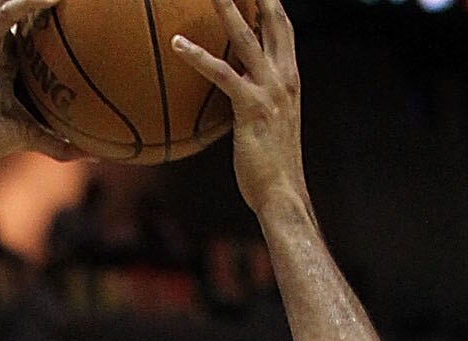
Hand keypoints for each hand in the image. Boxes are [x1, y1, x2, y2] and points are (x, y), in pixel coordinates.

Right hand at [0, 0, 74, 167]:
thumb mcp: (27, 136)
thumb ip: (57, 142)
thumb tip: (92, 156)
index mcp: (6, 57)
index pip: (30, 25)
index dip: (50, 13)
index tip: (78, 11)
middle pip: (22, 4)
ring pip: (15, 0)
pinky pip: (8, 12)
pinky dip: (30, 3)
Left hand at [172, 0, 307, 212]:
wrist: (283, 195)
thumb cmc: (273, 168)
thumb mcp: (271, 125)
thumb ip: (259, 99)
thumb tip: (240, 88)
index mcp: (290, 79)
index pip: (283, 28)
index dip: (272, 3)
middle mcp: (284, 78)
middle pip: (272, 19)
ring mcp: (270, 91)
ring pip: (245, 37)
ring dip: (227, 6)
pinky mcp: (251, 108)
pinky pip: (221, 73)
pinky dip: (197, 56)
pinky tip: (177, 43)